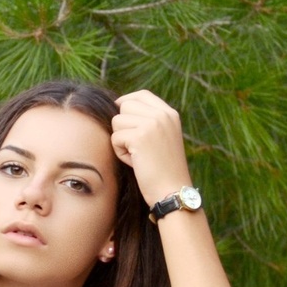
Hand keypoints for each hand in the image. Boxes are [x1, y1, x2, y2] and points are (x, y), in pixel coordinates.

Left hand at [110, 89, 193, 207]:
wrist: (172, 192)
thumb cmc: (164, 171)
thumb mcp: (163, 139)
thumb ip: (150, 122)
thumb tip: (121, 107)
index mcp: (170, 114)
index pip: (141, 95)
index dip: (126, 103)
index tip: (123, 120)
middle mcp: (162, 115)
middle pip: (125, 106)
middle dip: (123, 126)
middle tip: (135, 146)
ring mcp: (152, 124)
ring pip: (117, 121)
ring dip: (120, 140)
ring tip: (136, 156)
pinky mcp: (140, 137)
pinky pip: (115, 138)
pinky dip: (120, 153)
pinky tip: (134, 162)